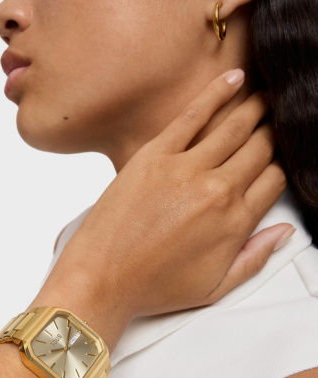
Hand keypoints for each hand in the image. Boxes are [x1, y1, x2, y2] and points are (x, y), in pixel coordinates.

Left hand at [40, 70, 290, 321]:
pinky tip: (234, 81)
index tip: (276, 159)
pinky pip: (192, 116)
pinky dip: (216, 94)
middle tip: (275, 123)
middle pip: (259, 149)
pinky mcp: (154, 155)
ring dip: (255, 109)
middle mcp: (216, 191)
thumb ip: (254, 258)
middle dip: (272, 134)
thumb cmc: (152, 286)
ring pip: (233, 127)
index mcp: (233, 223)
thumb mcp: (215, 287)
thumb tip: (283, 232)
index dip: (279, 166)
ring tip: (265, 98)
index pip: (273, 179)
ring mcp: (185, 169)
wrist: (103, 278)